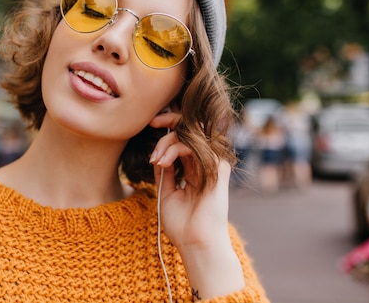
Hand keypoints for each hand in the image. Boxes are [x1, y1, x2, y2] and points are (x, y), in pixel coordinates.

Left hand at [149, 112, 244, 298]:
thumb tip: (156, 154)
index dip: (169, 128)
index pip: (185, 139)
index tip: (151, 124)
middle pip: (190, 131)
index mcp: (196, 170)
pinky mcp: (217, 168)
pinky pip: (196, 145)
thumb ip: (164, 173)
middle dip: (169, 123)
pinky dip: (175, 148)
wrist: (195, 243)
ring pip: (191, 134)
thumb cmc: (182, 225)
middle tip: (152, 126)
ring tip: (156, 160)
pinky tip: (163, 162)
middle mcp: (206, 164)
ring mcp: (213, 165)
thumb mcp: (166, 193)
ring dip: (167, 142)